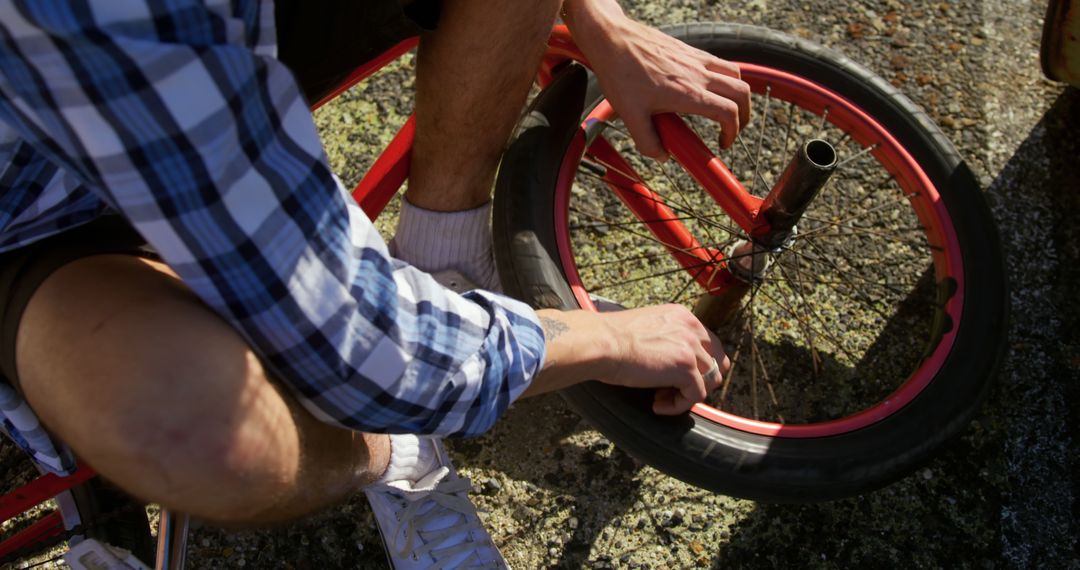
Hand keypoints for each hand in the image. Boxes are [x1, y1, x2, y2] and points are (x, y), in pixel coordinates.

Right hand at [527, 305, 730, 414]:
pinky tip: (657, 405)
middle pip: (717, 363)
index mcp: (683, 316)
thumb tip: (671, 362)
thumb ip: (667, 337)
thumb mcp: (648, 328)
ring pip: (709, 382)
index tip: (675, 377)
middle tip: (672, 390)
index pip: (710, 345)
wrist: (601, 343)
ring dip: (687, 394)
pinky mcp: (685, 368)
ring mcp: (691, 348)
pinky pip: (695, 396)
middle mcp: (692, 328)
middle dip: (699, 381)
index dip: (698, 366)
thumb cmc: (611, 338)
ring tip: (660, 398)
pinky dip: (677, 406)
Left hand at [562, 0, 751, 157]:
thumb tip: (662, 156)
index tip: (723, 143)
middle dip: (743, 115)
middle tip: (732, 129)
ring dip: (737, 94)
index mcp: (688, 93)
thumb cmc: (620, 73)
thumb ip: (647, 141)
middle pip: (741, 93)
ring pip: (735, 75)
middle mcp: (699, 74)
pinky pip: (719, 63)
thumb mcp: (630, 115)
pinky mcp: (690, 50)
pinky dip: (724, 78)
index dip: (732, 132)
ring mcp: (696, 59)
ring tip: (726, 109)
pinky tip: (706, 88)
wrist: (612, 39)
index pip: (729, 113)